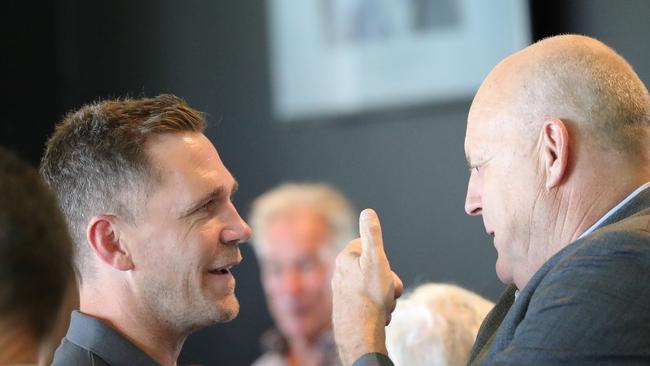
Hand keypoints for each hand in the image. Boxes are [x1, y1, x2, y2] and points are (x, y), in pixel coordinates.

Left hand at [331, 209, 402, 365]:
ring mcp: (343, 292)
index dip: (382, 258)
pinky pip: (369, 304)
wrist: (360, 332)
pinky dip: (377, 309)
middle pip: (374, 269)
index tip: (383, 269)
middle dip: (387, 281)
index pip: (369, 247)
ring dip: (385, 297)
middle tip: (387, 291)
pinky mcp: (347, 308)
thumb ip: (372, 235)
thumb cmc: (369, 295)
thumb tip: (368, 212)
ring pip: (374, 288)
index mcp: (345, 258)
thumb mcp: (376, 259)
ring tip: (383, 306)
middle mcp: (340, 273)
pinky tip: (377, 317)